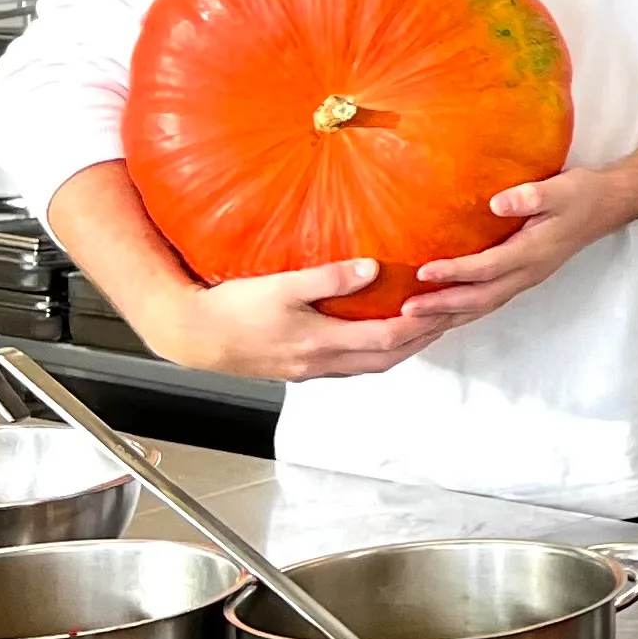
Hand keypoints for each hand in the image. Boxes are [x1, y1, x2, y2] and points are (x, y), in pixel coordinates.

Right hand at [154, 258, 439, 381]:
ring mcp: (310, 369)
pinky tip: (371, 337)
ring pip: (368, 365)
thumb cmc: (232, 310)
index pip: (387, 339)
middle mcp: (321, 362)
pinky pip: (347, 365)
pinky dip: (370, 353)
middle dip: (419, 341)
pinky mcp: (298, 368)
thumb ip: (328, 278)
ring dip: (397, 349)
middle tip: (444, 320)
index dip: (419, 325)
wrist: (192, 337)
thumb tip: (371, 269)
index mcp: (322, 342)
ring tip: (418, 327)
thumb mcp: (281, 286)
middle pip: (385, 359)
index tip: (442, 308)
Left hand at [405, 165, 636, 330]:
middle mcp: (528, 273)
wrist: (607, 206)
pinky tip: (442, 314)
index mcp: (534, 252)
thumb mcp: (560, 188)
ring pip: (483, 307)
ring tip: (414, 321)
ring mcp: (526, 279)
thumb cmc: (581, 194)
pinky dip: (462, 312)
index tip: (423, 271)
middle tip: (405, 311)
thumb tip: (497, 203)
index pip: (488, 268)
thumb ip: (531, 196)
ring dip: (449, 316)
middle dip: (442, 306)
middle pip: (480, 299)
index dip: (456, 272)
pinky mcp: (522, 277)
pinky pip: (488, 302)